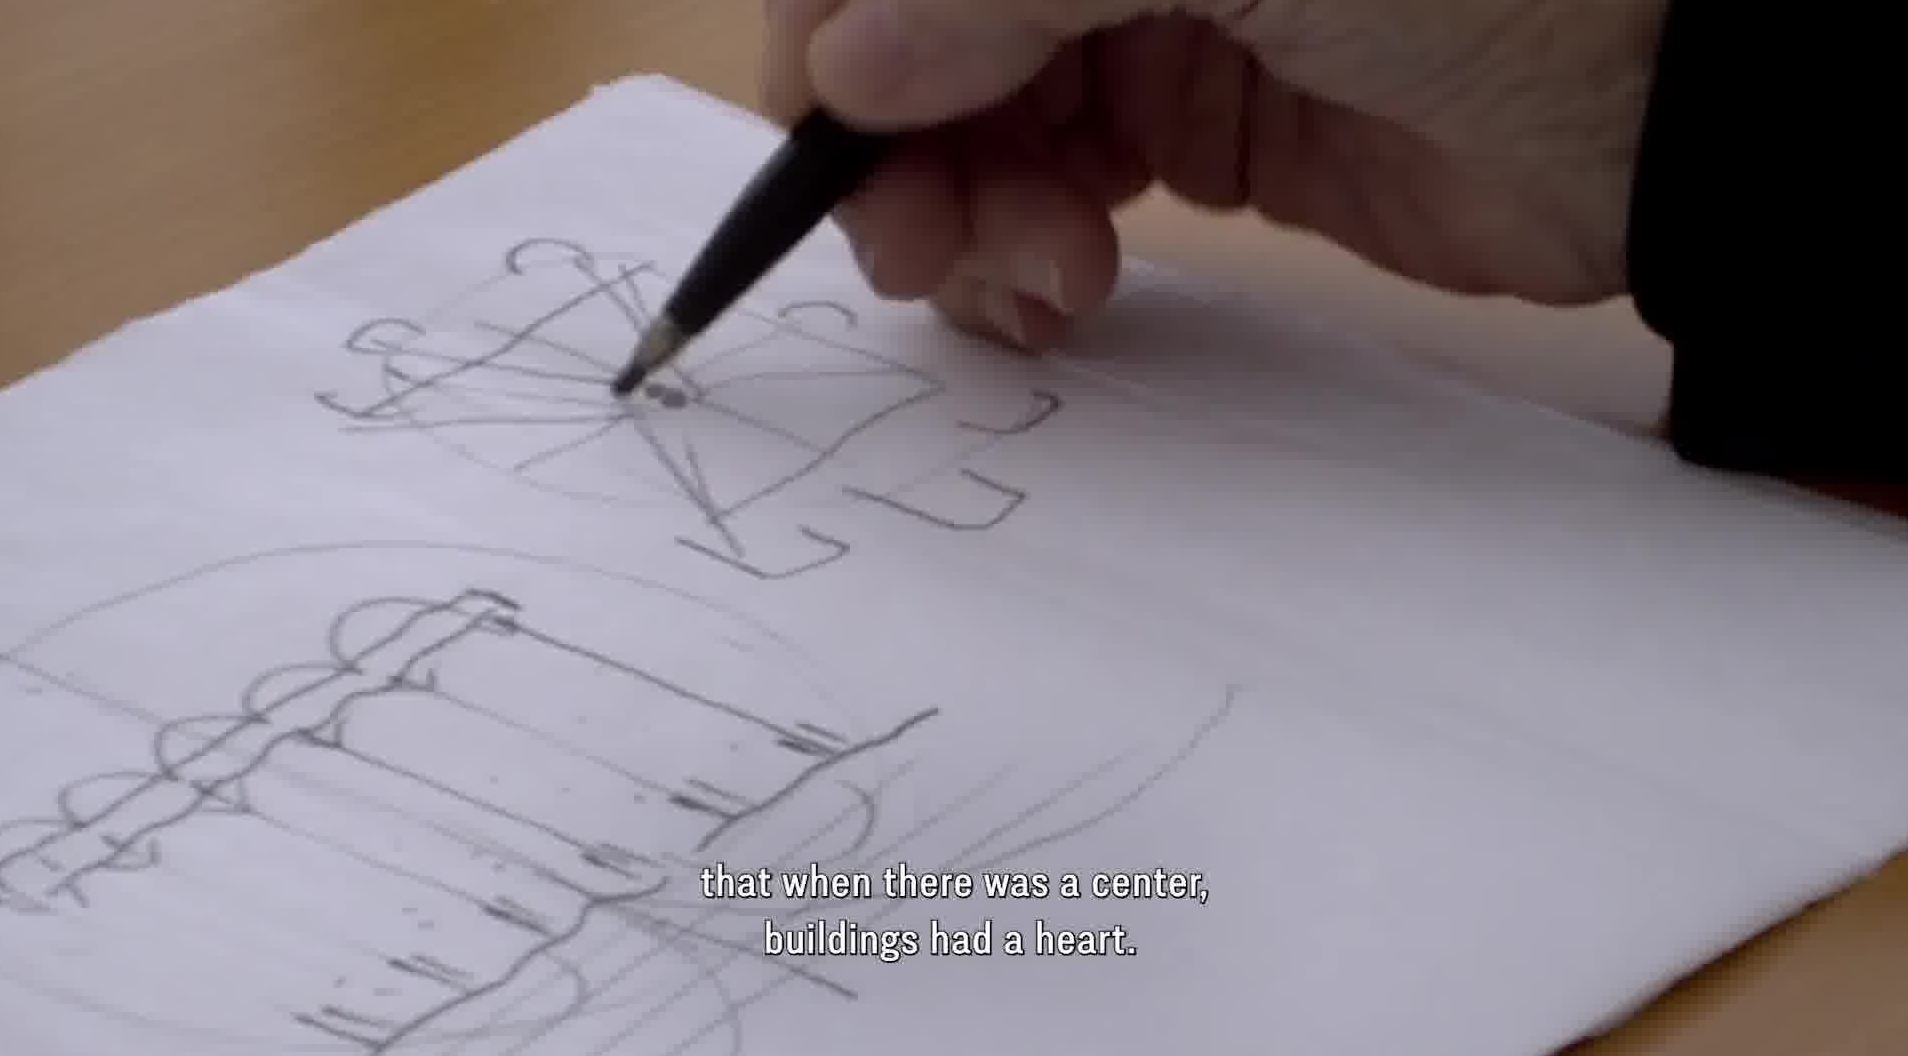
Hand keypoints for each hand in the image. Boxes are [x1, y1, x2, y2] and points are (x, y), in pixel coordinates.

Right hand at [762, 0, 1667, 349]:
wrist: (1674, 94)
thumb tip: (846, 70)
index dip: (835, 36)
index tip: (827, 148)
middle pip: (926, 43)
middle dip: (905, 154)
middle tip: (929, 253)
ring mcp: (1153, 29)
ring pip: (980, 128)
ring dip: (970, 218)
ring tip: (1047, 279)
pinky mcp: (1205, 138)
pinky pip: (1061, 194)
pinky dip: (1032, 249)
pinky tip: (1066, 284)